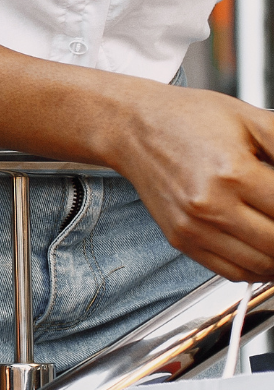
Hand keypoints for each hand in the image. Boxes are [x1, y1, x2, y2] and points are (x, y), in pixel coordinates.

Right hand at [109, 84, 273, 279]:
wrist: (130, 126)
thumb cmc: (186, 118)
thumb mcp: (250, 118)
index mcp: (232, 173)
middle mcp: (211, 205)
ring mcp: (194, 227)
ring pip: (262, 266)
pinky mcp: (182, 239)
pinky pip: (232, 272)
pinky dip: (259, 270)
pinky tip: (266, 250)